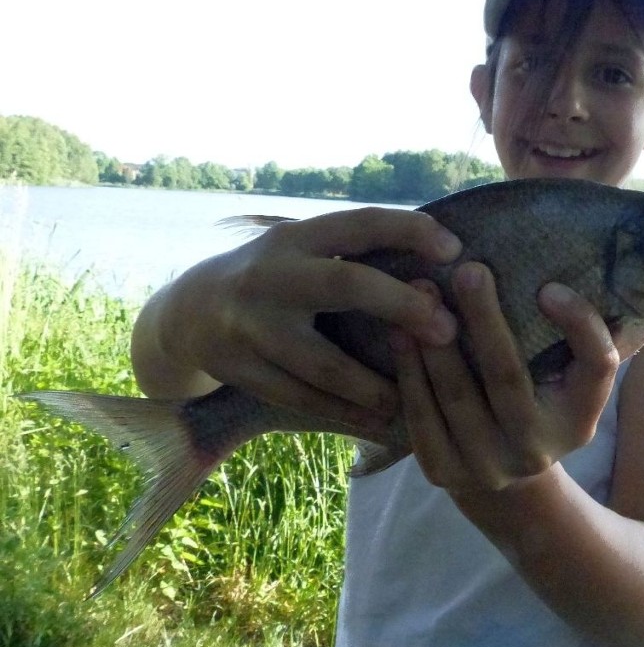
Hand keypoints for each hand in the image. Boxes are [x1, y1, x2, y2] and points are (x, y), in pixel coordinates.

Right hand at [132, 207, 460, 435]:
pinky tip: (377, 421)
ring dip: (376, 383)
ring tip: (415, 396)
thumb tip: (434, 266)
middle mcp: (270, 276)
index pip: (358, 225)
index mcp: (295, 238)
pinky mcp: (239, 369)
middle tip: (448, 330)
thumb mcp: (299, 251)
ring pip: (324, 362)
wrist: (188, 313)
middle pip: (345, 285)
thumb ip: (349, 255)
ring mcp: (249, 326)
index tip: (453, 248)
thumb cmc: (272, 278)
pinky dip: (343, 413)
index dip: (407, 230)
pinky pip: (300, 398)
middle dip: (401, 305)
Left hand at [389, 262, 618, 490]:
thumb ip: (575, 337)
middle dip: (485, 318)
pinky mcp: (442, 471)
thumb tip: (569, 272)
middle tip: (469, 270)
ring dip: (436, 340)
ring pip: (456, 395)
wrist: (501, 480)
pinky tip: (399, 333)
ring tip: (423, 290)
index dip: (579, 325)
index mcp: (580, 420)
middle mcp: (536, 449)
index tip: (548, 287)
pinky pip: (420, 416)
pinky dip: (409, 371)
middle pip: (508, 377)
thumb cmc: (535, 403)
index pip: (597, 367)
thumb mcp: (567, 381)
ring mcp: (487, 466)